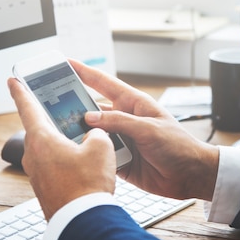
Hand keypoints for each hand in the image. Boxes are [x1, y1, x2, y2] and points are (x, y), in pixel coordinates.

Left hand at [7, 77, 116, 220]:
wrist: (82, 220)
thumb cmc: (88, 184)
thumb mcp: (101, 148)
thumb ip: (97, 134)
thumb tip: (93, 136)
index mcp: (41, 139)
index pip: (28, 107)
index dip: (21, 90)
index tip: (13, 80)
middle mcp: (33, 155)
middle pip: (42, 129)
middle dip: (55, 121)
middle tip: (67, 113)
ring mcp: (37, 174)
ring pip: (50, 150)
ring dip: (64, 144)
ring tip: (85, 143)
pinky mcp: (45, 188)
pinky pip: (55, 167)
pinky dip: (67, 162)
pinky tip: (85, 165)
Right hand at [69, 59, 218, 201]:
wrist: (191, 176)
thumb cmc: (179, 146)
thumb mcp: (149, 129)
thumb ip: (119, 122)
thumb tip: (90, 117)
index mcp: (134, 104)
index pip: (104, 84)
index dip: (84, 72)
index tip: (64, 63)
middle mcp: (125, 120)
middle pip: (93, 109)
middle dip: (73, 107)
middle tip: (49, 104)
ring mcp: (122, 140)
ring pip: (93, 134)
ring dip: (80, 135)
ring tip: (58, 132)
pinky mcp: (120, 159)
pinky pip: (99, 154)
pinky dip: (89, 155)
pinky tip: (75, 155)